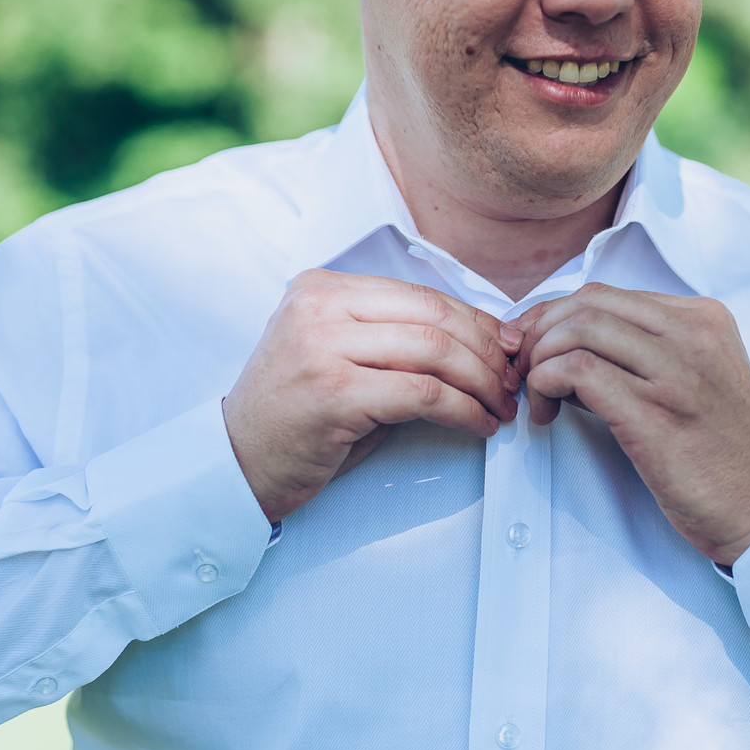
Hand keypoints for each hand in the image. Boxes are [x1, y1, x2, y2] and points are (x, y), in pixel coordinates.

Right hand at [223, 269, 522, 521]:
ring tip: (500, 407)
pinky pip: (423, 394)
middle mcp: (319, 307)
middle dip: (487, 352)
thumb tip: (482, 342)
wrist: (237, 461)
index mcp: (323, 288)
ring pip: (435, 351)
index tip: (507, 348)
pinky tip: (478, 425)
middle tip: (511, 381)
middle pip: (434, 317)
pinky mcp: (333, 392)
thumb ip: (393, 339)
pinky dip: (463, 411)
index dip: (476, 321)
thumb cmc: (299, 415)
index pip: (421, 295)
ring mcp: (322, 346)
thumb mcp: (340, 357)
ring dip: (482, 383)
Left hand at [509, 283, 749, 565]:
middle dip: (537, 335)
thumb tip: (560, 342)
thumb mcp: (692, 378)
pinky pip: (577, 370)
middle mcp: (693, 334)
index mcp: (703, 317)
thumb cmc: (717, 450)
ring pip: (578, 331)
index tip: (532, 350)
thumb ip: (640, 353)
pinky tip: (547, 413)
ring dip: (539, 362)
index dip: (552, 317)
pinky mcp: (654, 413)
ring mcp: (677, 372)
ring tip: (538, 399)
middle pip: (586, 306)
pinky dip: (545, 384)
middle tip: (523, 372)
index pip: (604, 295)